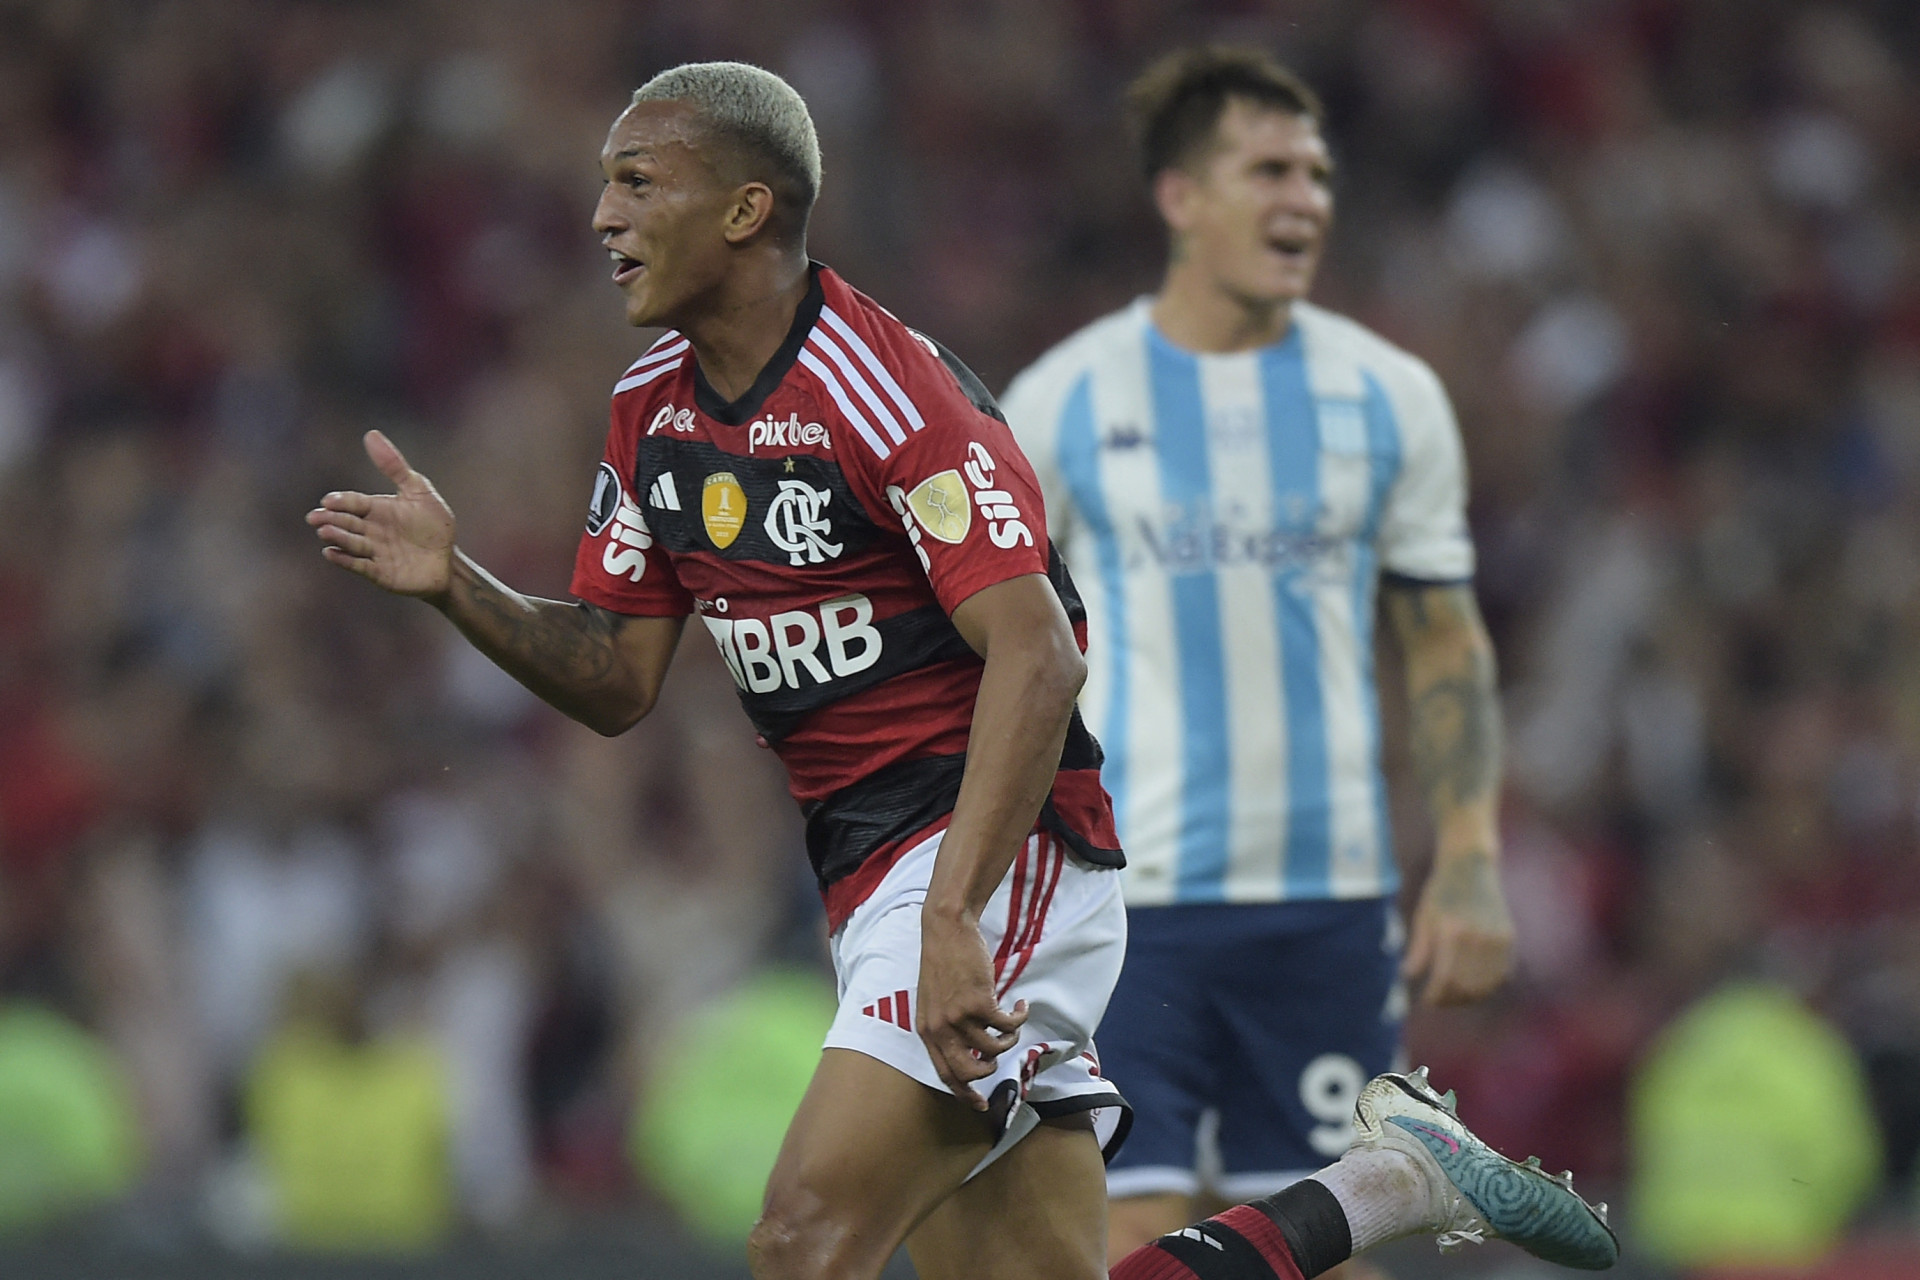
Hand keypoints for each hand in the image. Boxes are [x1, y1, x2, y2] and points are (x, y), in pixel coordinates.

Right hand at [306, 431, 456, 599]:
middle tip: (316, 517)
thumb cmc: (434, 526)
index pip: (354, 503)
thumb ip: (395, 466)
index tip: (329, 501)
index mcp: (377, 509)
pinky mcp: (379, 572)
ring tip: (325, 531)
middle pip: (347, 522)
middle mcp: (371, 530)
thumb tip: (371, 434)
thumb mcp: (418, 491)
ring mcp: (373, 552)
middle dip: (331, 519)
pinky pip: (359, 565)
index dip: (341, 502)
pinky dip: (344, 560)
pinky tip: (331, 553)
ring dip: (337, 537)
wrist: (448, 561)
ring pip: (350, 543)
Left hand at [917, 911, 1028, 1109]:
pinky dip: (1019, 1018)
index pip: (945, 1073)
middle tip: (1000, 1059)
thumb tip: (971, 1050)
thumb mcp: (934, 1000)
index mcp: (926, 1030)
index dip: (964, 1093)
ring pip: (993, 1049)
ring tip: (1012, 1023)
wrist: (946, 929)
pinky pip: (1008, 1025)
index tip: (980, 1103)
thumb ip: (946, 1026)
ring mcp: (959, 1017)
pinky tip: (1020, 1006)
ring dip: (1008, 1040)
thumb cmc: (943, 962)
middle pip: (969, 1071)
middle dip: (989, 1071)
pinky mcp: (979, 1003)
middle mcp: (940, 1028)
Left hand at [1402, 850, 1513, 1005]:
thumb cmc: (1441, 891)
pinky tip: (1474, 986)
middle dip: (1450, 999)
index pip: (1445, 978)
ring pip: (1486, 985)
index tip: (1426, 1000)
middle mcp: (1478, 937)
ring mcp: (1497, 938)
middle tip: (1438, 1001)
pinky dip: (1489, 986)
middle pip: (1466, 986)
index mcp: (1453, 931)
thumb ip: (1418, 950)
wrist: (1471, 866)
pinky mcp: (1509, 938)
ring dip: (1470, 997)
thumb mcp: (1423, 916)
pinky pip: (1502, 974)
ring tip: (1454, 996)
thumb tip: (1407, 977)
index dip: (1435, 995)